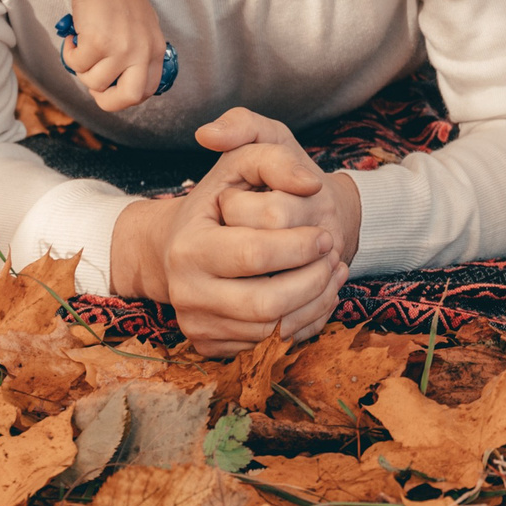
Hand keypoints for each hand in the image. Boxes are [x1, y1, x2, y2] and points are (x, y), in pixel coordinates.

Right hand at [62, 0, 169, 111]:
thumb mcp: (141, 28)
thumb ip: (137, 54)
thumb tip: (118, 81)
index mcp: (156, 49)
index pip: (146, 90)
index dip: (124, 95)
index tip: (110, 87)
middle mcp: (143, 51)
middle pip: (129, 97)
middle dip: (107, 100)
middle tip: (93, 85)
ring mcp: (122, 48)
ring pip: (94, 82)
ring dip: (82, 70)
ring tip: (81, 49)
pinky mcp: (98, 42)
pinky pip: (76, 64)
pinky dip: (69, 54)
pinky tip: (72, 38)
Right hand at [108, 126, 349, 356]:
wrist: (173, 245)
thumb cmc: (216, 201)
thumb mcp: (241, 162)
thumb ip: (274, 158)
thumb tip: (309, 183)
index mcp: (189, 247)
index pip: (256, 255)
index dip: (300, 247)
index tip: (323, 235)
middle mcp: (186, 292)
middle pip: (266, 304)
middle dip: (313, 282)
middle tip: (332, 259)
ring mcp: (195, 324)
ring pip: (271, 332)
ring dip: (314, 304)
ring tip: (330, 275)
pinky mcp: (208, 345)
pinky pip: (266, 348)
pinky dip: (300, 323)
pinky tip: (311, 296)